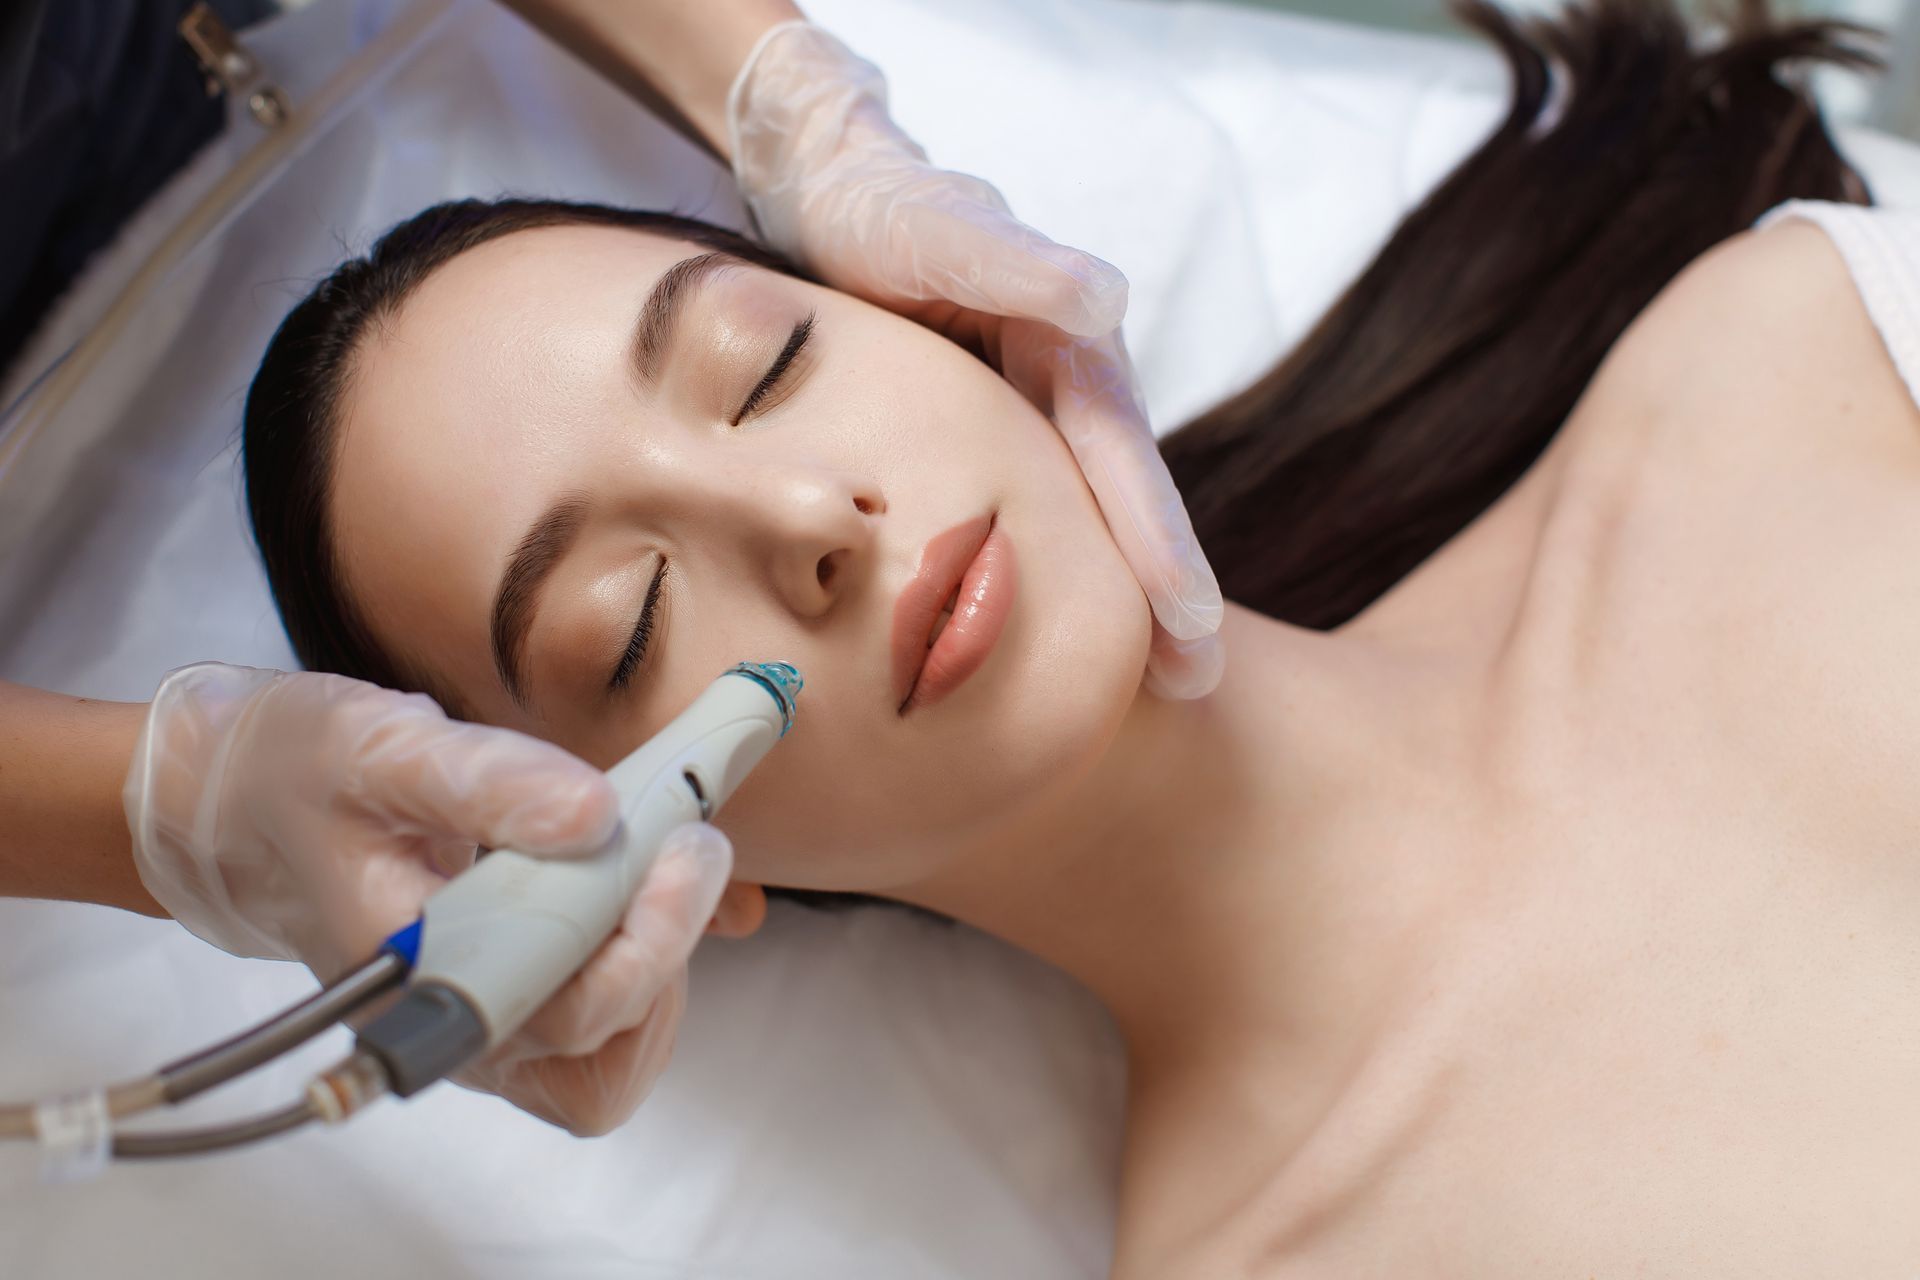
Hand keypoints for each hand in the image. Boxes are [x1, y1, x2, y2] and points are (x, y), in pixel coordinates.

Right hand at [122, 663, 728, 1132]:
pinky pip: (607, 1035)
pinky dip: (650, 964)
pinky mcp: (512, 1009)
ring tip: (664, 862)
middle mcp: (453, 1030)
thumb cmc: (299, 778)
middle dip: (669, 936)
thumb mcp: (381, 750)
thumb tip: (598, 816)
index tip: (677, 843)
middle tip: (688, 839)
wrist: (246, 806)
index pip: (557, 1013)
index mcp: (414, 982)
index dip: (642, 940)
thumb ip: (489, 782)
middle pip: (601, 1047)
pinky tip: (647, 888)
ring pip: (615, 1057)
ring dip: (665, 960)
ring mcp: (485, 1032)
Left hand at [728, 23, 1224, 696]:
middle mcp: (1068, 387)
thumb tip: (1106, 297)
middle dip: (1166, 594)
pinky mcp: (994, 438)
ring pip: (1087, 515)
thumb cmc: (878, 212)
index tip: (1189, 621)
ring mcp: (1034, 416)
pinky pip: (1038, 514)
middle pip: (1124, 501)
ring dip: (1126, 596)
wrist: (828, 194)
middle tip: (1196, 686)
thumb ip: (1013, 263)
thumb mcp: (935, 231)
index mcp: (1071, 346)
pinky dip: (1062, 572)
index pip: (1121, 454)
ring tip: (1161, 686)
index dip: (1157, 540)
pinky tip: (1064, 632)